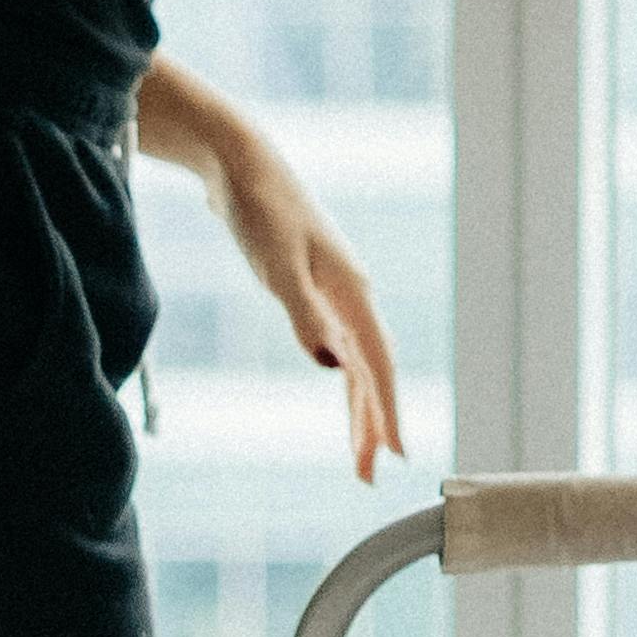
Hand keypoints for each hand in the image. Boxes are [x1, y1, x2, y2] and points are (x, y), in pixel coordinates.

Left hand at [190, 104, 404, 479]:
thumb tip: (332, 364)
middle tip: (367, 474)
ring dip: (356, 405)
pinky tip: (338, 380)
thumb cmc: (260, 210)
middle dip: (371, 423)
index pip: (377, 366)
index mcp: (351, 293)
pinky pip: (336, 344)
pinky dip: (341, 372)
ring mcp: (332, 291)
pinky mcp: (310, 287)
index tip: (397, 454)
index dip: (387, 412)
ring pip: (354, 360)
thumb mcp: (278, 265)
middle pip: (369, 371)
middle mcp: (350, 295)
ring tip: (356, 451)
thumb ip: (305, 315)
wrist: (240, 163)